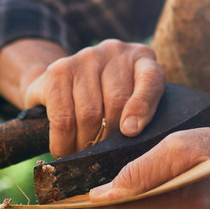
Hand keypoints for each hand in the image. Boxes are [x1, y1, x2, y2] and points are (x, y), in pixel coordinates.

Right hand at [21, 39, 164, 156]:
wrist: (62, 81)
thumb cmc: (108, 100)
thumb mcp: (133, 102)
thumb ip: (141, 113)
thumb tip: (130, 134)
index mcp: (142, 58)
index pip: (151, 80)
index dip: (142, 106)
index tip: (130, 132)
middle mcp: (116, 51)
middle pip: (117, 102)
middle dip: (109, 138)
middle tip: (102, 156)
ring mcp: (86, 57)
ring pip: (89, 112)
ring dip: (85, 143)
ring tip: (83, 155)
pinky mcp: (58, 69)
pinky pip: (62, 115)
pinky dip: (63, 140)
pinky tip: (64, 149)